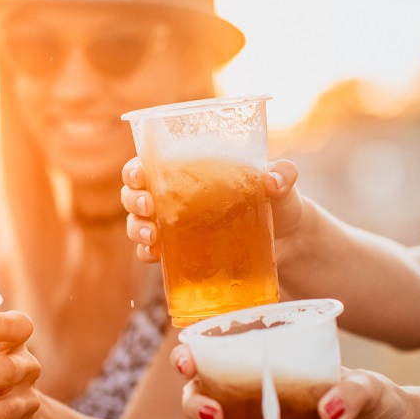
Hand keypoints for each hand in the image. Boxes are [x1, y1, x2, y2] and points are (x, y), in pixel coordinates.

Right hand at [121, 157, 304, 262]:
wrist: (287, 243)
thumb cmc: (279, 203)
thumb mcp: (283, 183)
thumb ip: (283, 173)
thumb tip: (273, 180)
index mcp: (190, 171)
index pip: (150, 164)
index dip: (135, 168)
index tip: (140, 174)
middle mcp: (174, 197)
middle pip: (134, 194)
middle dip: (133, 199)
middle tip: (148, 205)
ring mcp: (174, 227)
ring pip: (136, 223)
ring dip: (136, 228)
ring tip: (151, 235)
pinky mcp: (180, 253)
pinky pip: (150, 253)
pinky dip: (146, 253)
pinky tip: (155, 254)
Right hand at [170, 344, 409, 418]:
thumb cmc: (377, 403)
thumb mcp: (369, 388)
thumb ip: (352, 392)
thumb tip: (328, 411)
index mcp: (265, 373)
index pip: (215, 359)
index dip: (190, 360)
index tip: (187, 364)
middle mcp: (249, 406)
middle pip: (199, 402)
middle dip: (194, 408)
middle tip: (214, 416)